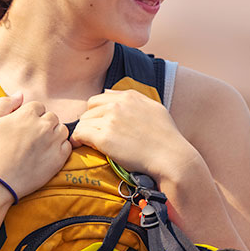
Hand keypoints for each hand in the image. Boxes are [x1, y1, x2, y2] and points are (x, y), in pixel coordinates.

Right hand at [0, 94, 71, 198]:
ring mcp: (53, 142)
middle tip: (31, 137)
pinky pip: (67, 146)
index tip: (23, 127)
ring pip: (61, 130)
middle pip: (51, 117)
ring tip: (39, 146)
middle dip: (43, 123)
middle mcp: (43, 125)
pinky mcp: (59, 159)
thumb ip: (4, 103)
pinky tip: (47, 155)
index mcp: (27, 114)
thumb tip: (20, 94)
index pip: (37, 106)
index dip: (30, 115)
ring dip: (53, 134)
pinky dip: (60, 148)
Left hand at [70, 89, 193, 178]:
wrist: (171, 158)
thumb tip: (108, 92)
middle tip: (94, 138)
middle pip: (88, 111)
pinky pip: (80, 135)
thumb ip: (132, 97)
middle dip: (90, 123)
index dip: (96, 114)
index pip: (97, 100)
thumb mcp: (154, 108)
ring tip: (90, 144)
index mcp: (128, 96)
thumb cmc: (166, 136)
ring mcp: (110, 121)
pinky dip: (78, 141)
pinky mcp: (104, 139)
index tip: (99, 126)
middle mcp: (117, 105)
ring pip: (82, 123)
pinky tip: (81, 147)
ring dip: (84, 133)